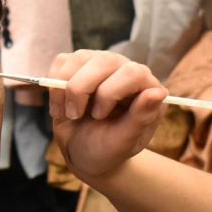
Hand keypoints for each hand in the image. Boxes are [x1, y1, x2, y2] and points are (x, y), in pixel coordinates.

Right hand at [48, 50, 167, 184]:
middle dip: (82, 89)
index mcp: (145, 88)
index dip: (110, 92)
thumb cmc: (108, 150)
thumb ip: (141, 118)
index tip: (98, 116)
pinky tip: (60, 107)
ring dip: (65, 90)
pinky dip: (53, 85)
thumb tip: (158, 92)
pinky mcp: (77, 65)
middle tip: (75, 116)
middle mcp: (125, 70)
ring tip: (68, 114)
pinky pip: (61, 62)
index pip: (133, 72)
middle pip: (104, 60)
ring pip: (79, 59)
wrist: (83, 153)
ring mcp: (100, 64)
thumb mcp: (124, 141)